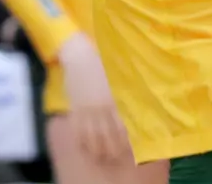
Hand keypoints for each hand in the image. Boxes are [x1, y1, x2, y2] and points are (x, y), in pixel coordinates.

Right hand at [57, 33, 130, 164]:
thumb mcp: (117, 79)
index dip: (126, 141)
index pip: (122, 127)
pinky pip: (77, 129)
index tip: (129, 149)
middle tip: (115, 156)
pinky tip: (84, 146)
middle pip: (107, 136)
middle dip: (111, 149)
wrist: (78, 55)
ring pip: (92, 137)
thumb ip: (125, 95)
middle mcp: (101, 108)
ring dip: (97, 149)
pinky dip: (81, 140)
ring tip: (100, 156)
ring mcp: (86, 110)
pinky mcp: (74, 109)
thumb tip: (136, 109)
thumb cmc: (101, 63)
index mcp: (114, 100)